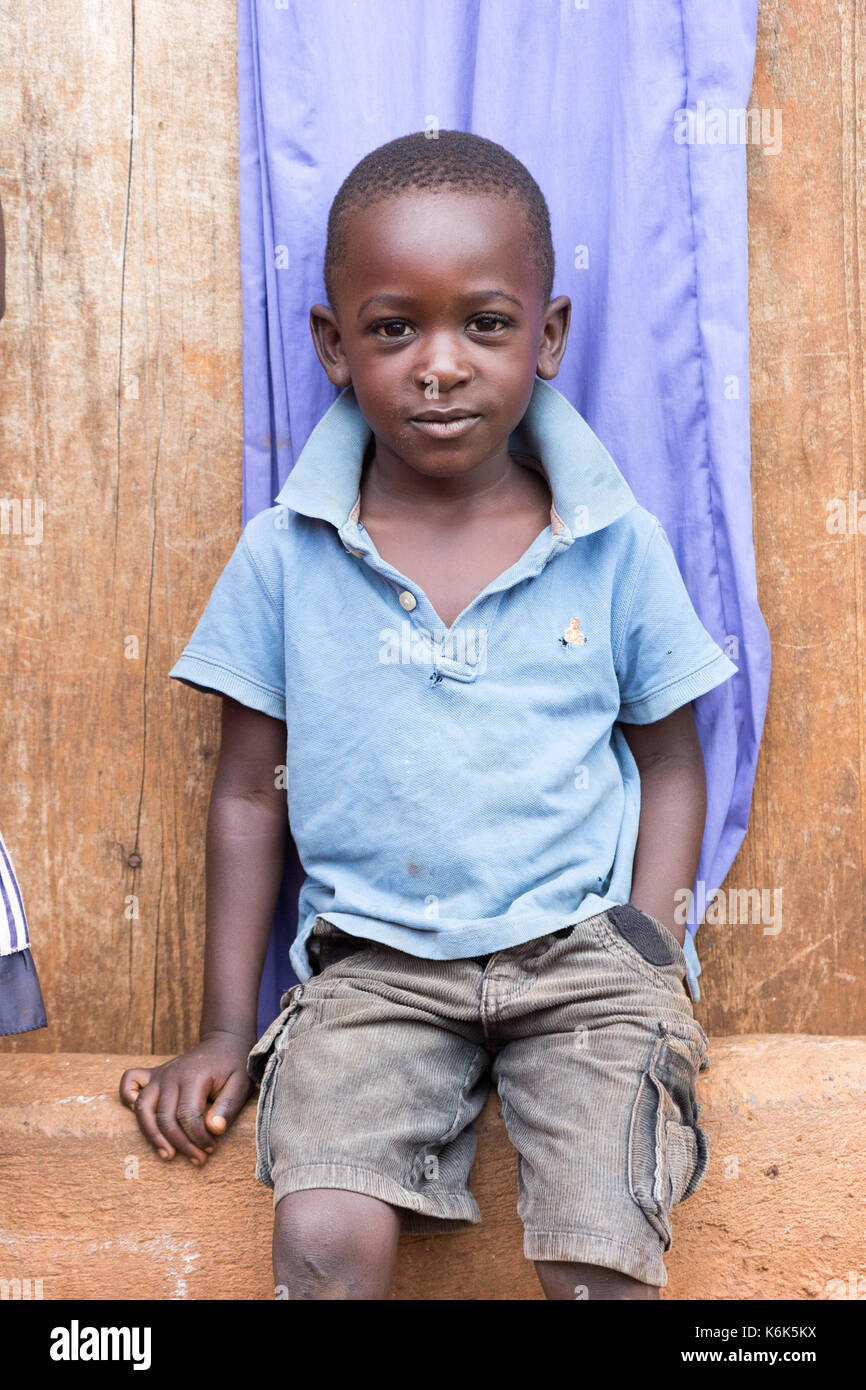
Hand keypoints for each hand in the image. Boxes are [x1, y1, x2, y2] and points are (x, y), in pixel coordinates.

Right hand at [119, 1031, 253, 1165]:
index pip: (187, 1115)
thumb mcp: (241, 1085)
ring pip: (143, 1108)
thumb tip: (214, 1130)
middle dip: (181, 1144)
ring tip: (168, 1155)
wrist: (223, 1042)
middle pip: (165, 1118)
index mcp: (193, 1076)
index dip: (198, 1137)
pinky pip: (129, 1081)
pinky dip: (127, 1097)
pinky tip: (140, 1116)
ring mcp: (160, 1074)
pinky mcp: (153, 1074)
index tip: (211, 1147)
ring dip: (152, 1135)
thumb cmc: (233, 1066)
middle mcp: (171, 1075)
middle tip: (198, 1159)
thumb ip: (228, 1106)